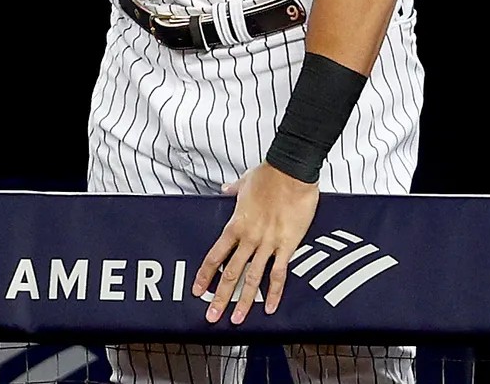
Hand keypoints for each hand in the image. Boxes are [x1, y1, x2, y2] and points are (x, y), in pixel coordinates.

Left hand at [195, 164, 317, 322]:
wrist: (292, 170)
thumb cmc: (270, 174)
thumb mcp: (245, 182)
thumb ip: (234, 191)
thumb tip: (225, 190)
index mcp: (236, 224)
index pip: (215, 256)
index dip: (204, 275)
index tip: (197, 290)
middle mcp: (249, 238)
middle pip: (230, 273)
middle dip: (220, 297)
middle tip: (212, 316)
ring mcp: (268, 243)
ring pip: (252, 279)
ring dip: (244, 301)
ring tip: (236, 319)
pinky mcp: (287, 245)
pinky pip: (279, 273)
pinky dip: (274, 292)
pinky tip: (269, 308)